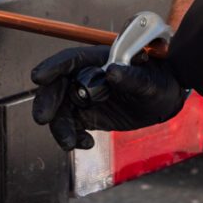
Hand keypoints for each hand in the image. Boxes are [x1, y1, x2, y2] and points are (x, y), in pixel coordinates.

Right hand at [31, 45, 185, 150]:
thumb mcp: (149, 81)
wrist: (164, 101)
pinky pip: (70, 125)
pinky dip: (72, 136)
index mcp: (101, 59)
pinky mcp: (88, 113)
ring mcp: (85, 95)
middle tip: (44, 119)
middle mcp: (88, 76)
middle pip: (58, 84)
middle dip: (48, 100)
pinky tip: (86, 143)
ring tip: (70, 143)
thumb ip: (131, 77)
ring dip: (59, 126)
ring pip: (60, 108)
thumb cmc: (159, 82)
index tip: (38, 77)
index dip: (53, 66)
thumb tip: (112, 72)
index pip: (72, 59)